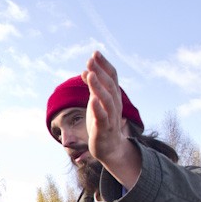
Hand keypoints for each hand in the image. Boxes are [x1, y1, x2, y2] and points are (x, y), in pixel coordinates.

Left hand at [81, 51, 140, 189]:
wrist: (109, 148)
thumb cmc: (102, 123)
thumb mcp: (96, 103)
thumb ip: (93, 88)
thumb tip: (86, 71)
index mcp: (113, 97)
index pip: (112, 78)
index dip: (104, 65)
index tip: (95, 53)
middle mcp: (114, 105)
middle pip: (109, 86)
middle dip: (100, 72)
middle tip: (91, 59)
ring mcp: (110, 118)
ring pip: (107, 100)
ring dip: (98, 87)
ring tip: (90, 74)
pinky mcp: (103, 130)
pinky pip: (102, 119)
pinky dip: (97, 109)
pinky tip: (91, 101)